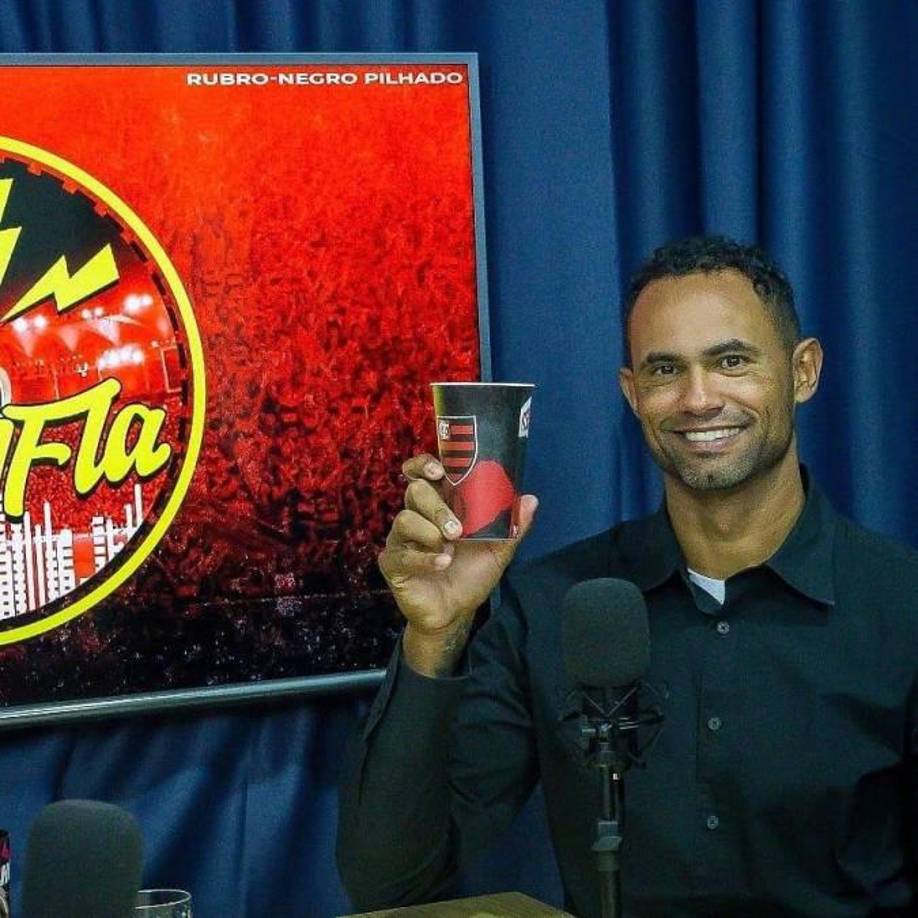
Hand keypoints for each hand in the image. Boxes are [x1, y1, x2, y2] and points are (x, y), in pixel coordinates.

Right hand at [378, 453, 537, 675]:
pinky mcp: (393, 563)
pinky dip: (424, 558)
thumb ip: (512, 526)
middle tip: (457, 530)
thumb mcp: (498, 550)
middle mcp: (417, 516)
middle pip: (415, 492)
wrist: (455, 613)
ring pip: (404, 519)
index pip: (421, 474)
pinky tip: (441, 563)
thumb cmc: (471, 575)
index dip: (424, 465)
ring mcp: (401, 539)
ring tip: (450, 549)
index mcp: (438, 505)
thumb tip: (531, 500)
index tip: (438, 470)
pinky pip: (400, 553)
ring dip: (430, 532)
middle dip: (438, 508)